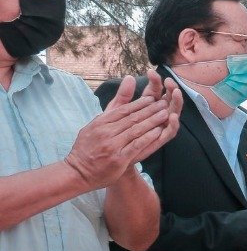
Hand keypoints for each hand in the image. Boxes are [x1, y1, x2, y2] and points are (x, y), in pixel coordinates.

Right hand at [66, 71, 182, 188]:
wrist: (78, 171)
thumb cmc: (88, 146)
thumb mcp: (96, 124)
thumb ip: (113, 106)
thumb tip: (128, 79)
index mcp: (100, 122)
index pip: (123, 110)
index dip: (140, 103)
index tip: (153, 98)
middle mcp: (106, 131)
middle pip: (132, 118)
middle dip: (150, 110)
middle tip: (164, 103)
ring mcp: (112, 145)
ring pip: (136, 130)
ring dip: (152, 121)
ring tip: (165, 114)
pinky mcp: (119, 158)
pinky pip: (136, 145)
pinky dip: (148, 137)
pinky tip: (159, 131)